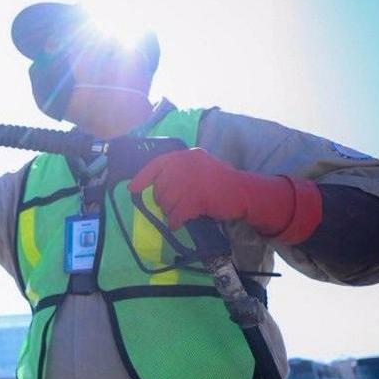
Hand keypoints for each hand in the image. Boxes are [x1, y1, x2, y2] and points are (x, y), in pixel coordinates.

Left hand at [128, 148, 320, 243]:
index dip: (143, 177)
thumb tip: (155, 185)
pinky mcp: (196, 198)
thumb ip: (180, 171)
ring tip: (183, 212)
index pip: (157, 164)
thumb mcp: (200, 167)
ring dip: (171, 212)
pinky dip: (176, 222)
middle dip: (164, 201)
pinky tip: (180, 223)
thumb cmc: (222, 182)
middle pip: (160, 188)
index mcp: (186, 156)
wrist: (245, 192)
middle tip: (176, 206)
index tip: (132, 188)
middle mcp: (185, 165)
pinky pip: (176, 214)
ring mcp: (190, 181)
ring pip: (166, 203)